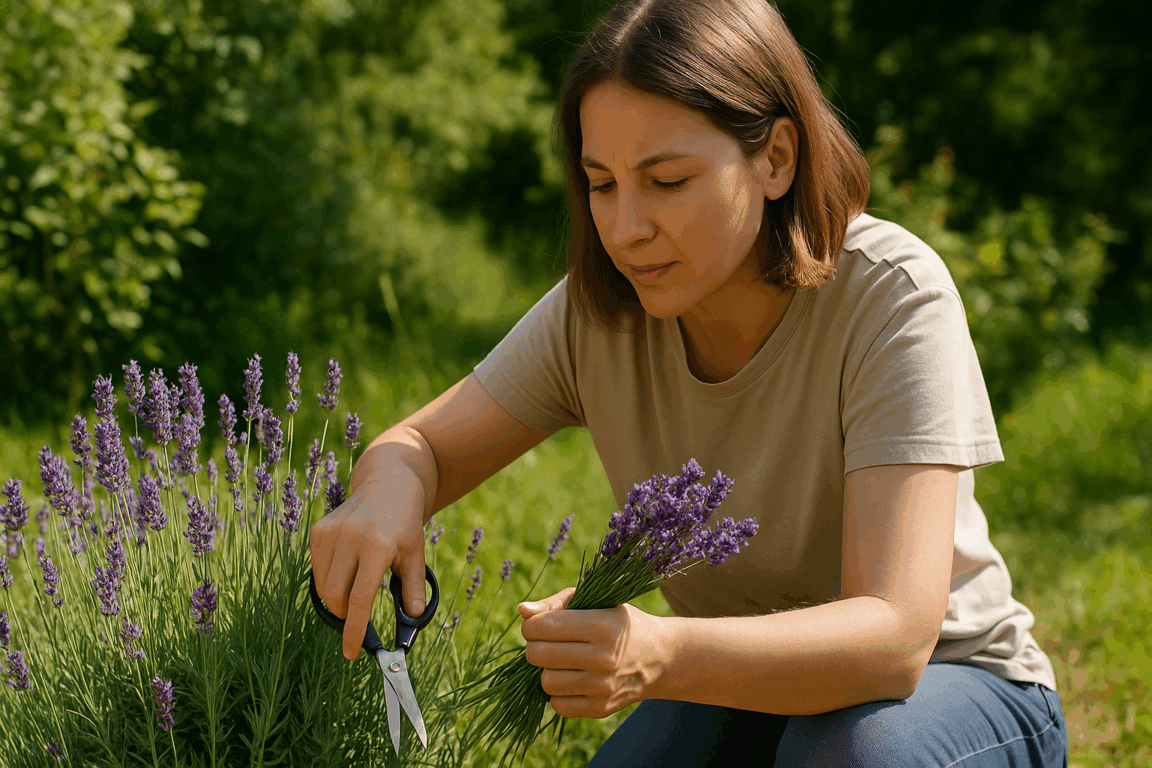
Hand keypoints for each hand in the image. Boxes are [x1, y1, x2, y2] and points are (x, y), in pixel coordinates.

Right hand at [309, 470, 427, 661]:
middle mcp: (350, 537)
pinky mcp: (318, 531)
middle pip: (336, 597)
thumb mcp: (415, 554)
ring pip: (323, 587)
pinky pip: (317, 571)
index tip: (351, 653)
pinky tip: (347, 569)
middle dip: (346, 616)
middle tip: (359, 619)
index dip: (354, 630)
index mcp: (377, 545)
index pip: (360, 599)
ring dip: (337, 600)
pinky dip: (329, 581)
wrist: (388, 485)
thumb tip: (414, 617)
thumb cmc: (405, 523)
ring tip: (356, 590)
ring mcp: (330, 532)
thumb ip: (414, 588)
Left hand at [519, 588, 672, 718]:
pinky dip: (558, 693)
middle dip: (535, 647)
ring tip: (561, 661)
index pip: (541, 627)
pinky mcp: (601, 708)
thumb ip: (556, 603)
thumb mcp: (595, 601)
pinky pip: (557, 705)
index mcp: (600, 625)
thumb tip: (522, 610)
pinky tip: (572, 680)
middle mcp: (603, 658)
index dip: (532, 625)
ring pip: (545, 682)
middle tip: (548, 643)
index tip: (540, 625)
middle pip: (537, 655)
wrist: (660, 657)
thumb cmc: (618, 622)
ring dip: (547, 671)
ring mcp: (603, 687)